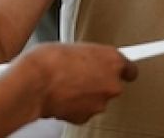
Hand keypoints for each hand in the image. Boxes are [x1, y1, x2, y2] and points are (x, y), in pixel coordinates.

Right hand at [13, 42, 137, 123]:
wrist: (34, 82)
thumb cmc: (49, 60)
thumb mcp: (75, 47)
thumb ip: (90, 57)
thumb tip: (89, 61)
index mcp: (112, 59)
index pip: (130, 68)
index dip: (122, 69)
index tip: (123, 70)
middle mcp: (111, 82)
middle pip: (112, 84)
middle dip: (99, 80)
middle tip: (79, 73)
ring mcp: (100, 102)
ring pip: (97, 98)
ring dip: (86, 93)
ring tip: (66, 83)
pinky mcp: (86, 117)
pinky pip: (84, 110)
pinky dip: (76, 105)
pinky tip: (62, 95)